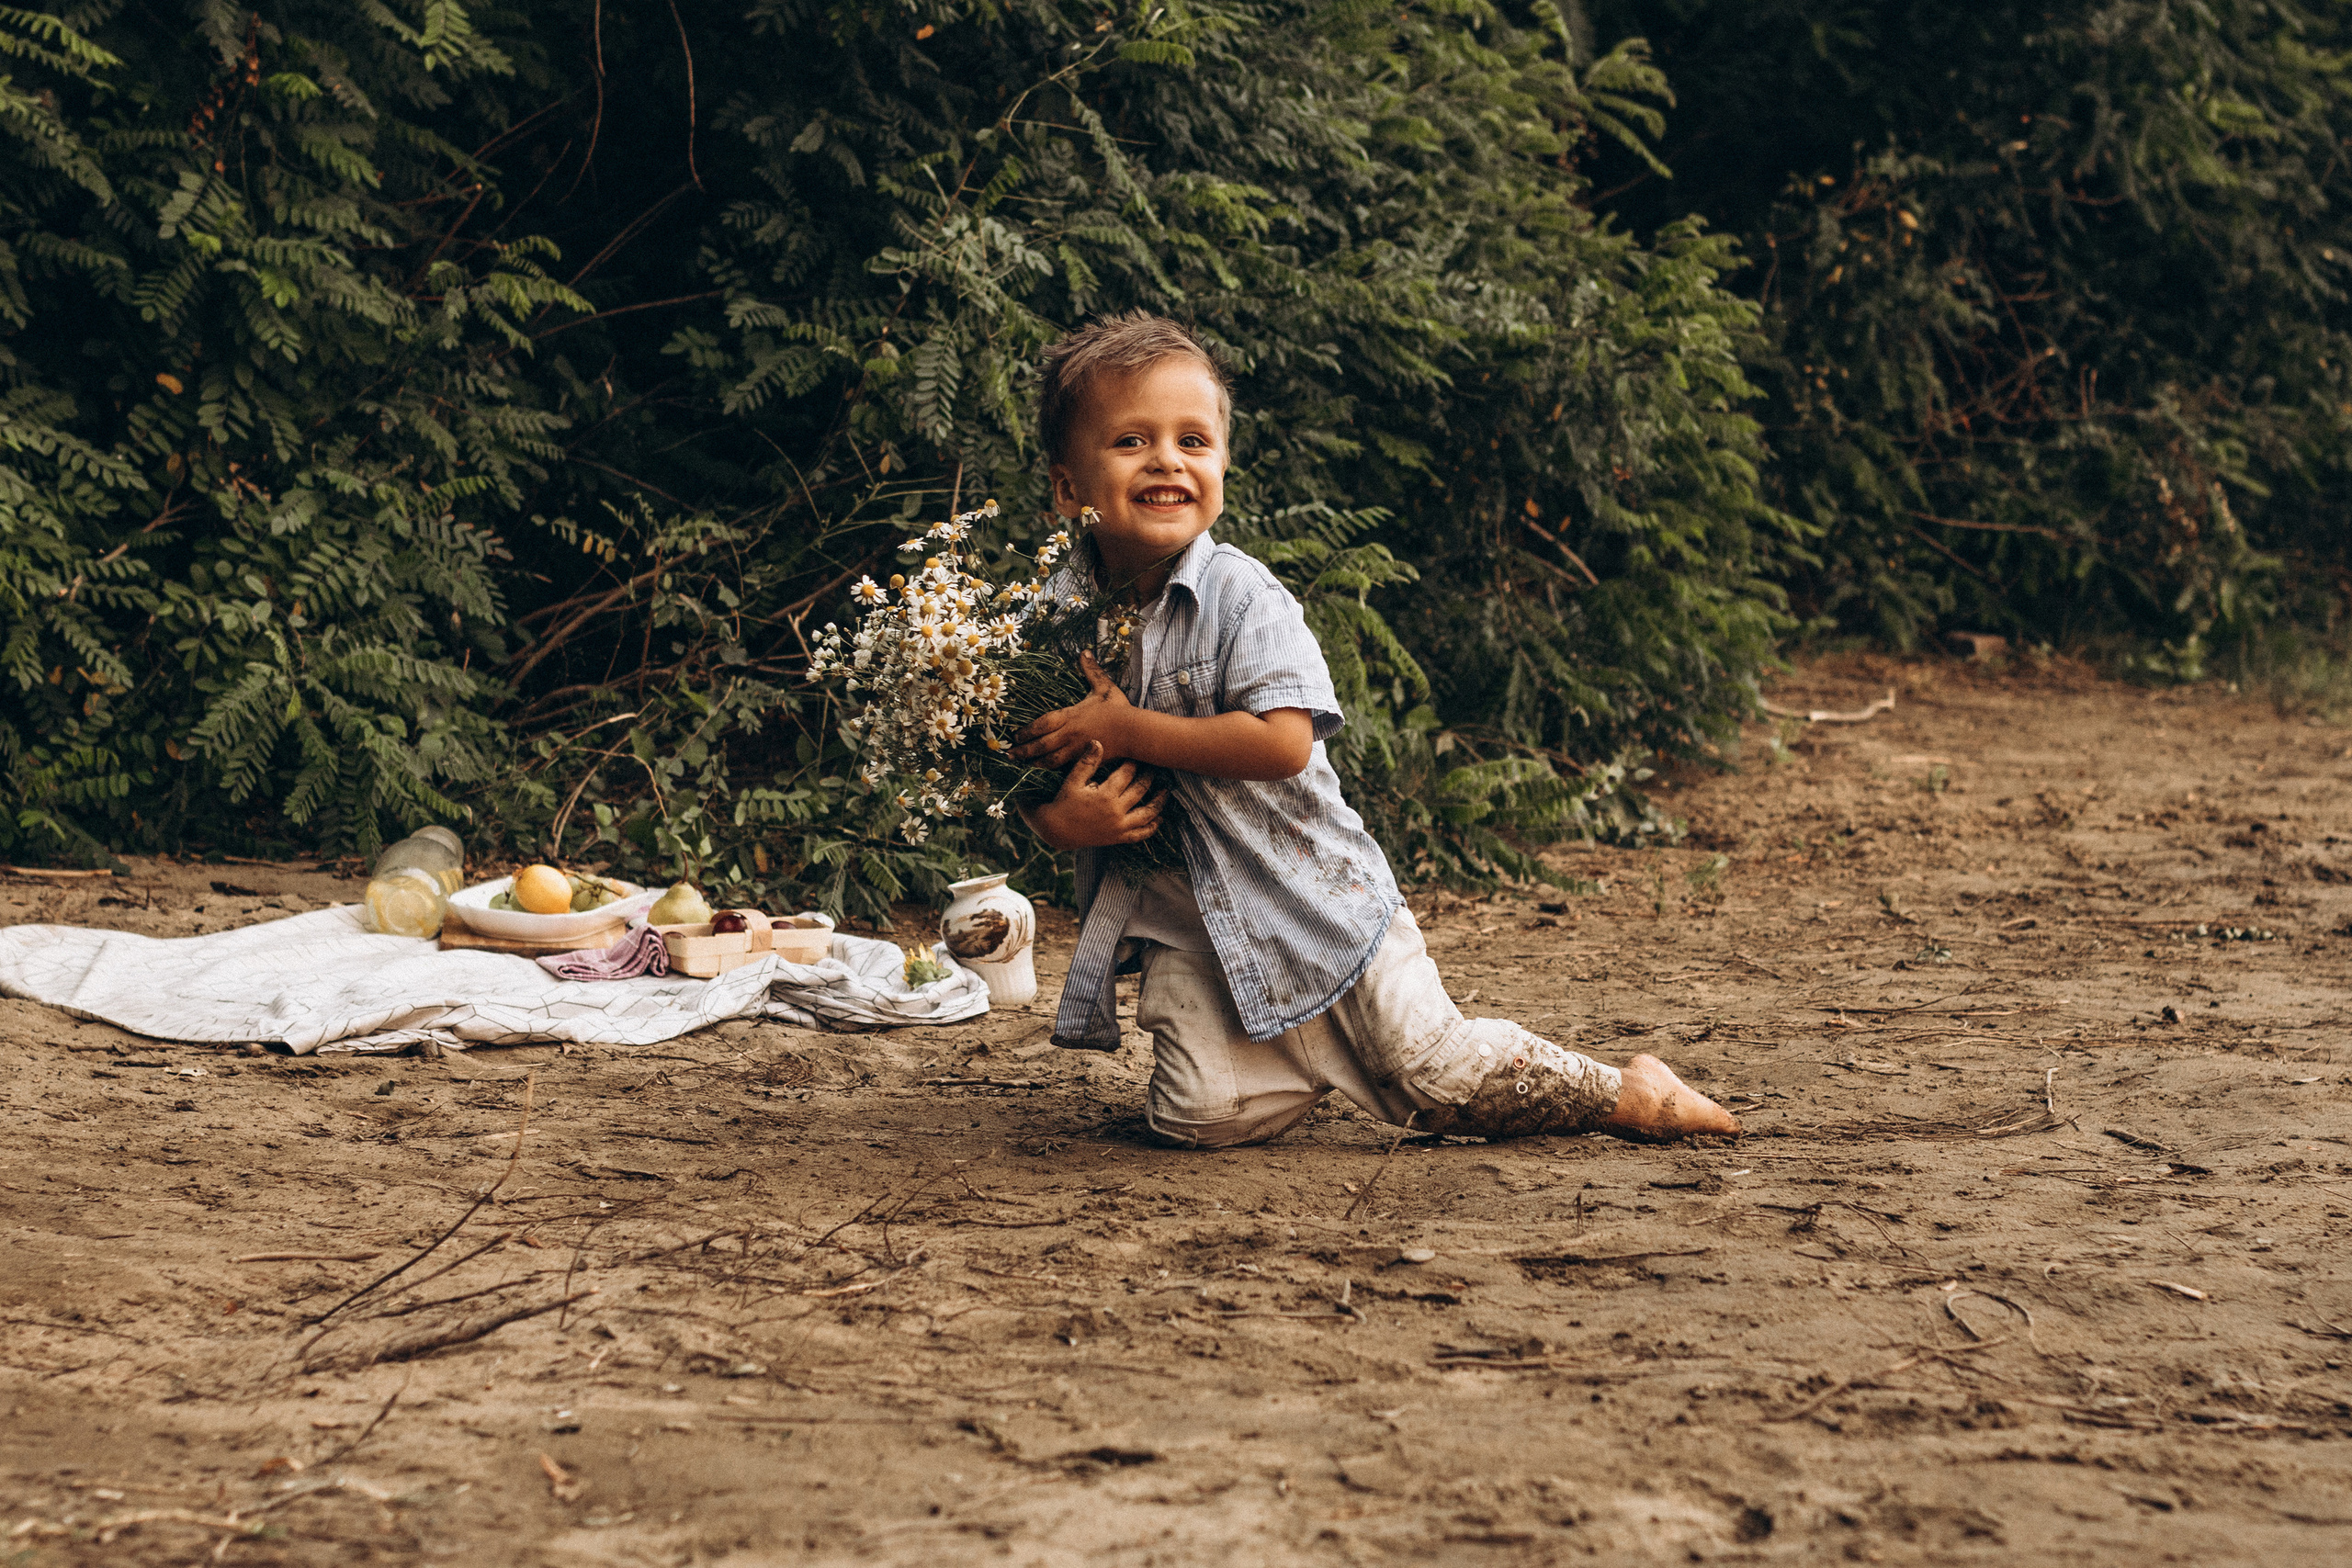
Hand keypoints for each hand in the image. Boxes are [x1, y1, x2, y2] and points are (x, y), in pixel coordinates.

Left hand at [1013, 651, 1133, 769]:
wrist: (1134, 732)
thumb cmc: (1119, 709)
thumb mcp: (1104, 687)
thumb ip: (1091, 671)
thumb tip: (1084, 652)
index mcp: (1071, 716)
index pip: (1042, 724)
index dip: (1027, 731)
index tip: (1016, 735)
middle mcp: (1070, 734)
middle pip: (1041, 745)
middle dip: (1024, 750)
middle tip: (1010, 754)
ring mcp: (1077, 749)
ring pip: (1050, 759)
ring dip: (1035, 762)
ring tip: (1024, 764)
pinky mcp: (1085, 760)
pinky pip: (1065, 766)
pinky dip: (1052, 769)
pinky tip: (1046, 769)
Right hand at [1020, 743, 1164, 849]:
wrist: (1056, 831)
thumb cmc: (1063, 803)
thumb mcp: (1072, 781)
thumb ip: (1087, 762)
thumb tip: (1098, 742)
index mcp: (1105, 795)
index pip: (1127, 774)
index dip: (1133, 762)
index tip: (1138, 754)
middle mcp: (1116, 812)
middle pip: (1140, 790)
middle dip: (1149, 777)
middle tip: (1154, 767)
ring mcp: (1119, 827)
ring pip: (1146, 814)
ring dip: (1159, 802)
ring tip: (1166, 791)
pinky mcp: (1118, 838)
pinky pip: (1140, 834)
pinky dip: (1151, 827)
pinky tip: (1158, 819)